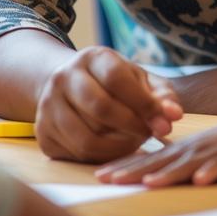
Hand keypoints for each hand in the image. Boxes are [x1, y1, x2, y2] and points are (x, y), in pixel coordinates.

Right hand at [35, 47, 182, 162]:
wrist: (69, 87)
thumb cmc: (115, 84)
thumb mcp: (139, 80)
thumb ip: (161, 95)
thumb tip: (173, 115)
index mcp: (91, 57)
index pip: (118, 79)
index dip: (145, 104)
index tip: (166, 123)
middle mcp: (63, 77)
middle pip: (100, 108)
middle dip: (132, 127)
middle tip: (150, 135)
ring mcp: (48, 106)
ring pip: (87, 138)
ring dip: (118, 148)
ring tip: (134, 143)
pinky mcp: (43, 134)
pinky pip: (76, 154)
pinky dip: (101, 158)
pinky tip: (114, 150)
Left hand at [95, 115, 216, 186]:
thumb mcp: (192, 154)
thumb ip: (170, 164)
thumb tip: (141, 177)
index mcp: (179, 150)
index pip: (146, 159)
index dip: (124, 167)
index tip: (99, 176)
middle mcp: (191, 150)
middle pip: (160, 161)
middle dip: (135, 171)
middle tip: (109, 180)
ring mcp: (212, 153)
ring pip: (187, 164)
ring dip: (169, 174)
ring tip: (149, 183)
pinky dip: (211, 172)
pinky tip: (200, 180)